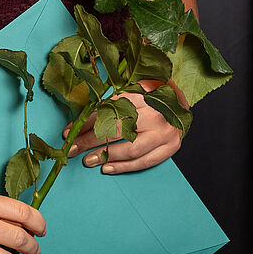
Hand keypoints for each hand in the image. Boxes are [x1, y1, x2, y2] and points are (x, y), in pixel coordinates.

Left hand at [64, 91, 181, 173]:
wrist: (183, 106)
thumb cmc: (153, 95)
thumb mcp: (134, 86)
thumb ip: (112, 94)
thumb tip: (82, 109)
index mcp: (143, 93)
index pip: (108, 109)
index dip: (87, 122)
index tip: (70, 131)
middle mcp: (154, 113)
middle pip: (116, 129)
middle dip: (90, 140)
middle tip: (73, 148)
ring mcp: (163, 132)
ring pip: (130, 148)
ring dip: (106, 155)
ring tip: (87, 160)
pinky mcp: (170, 147)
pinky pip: (143, 161)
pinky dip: (123, 167)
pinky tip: (106, 168)